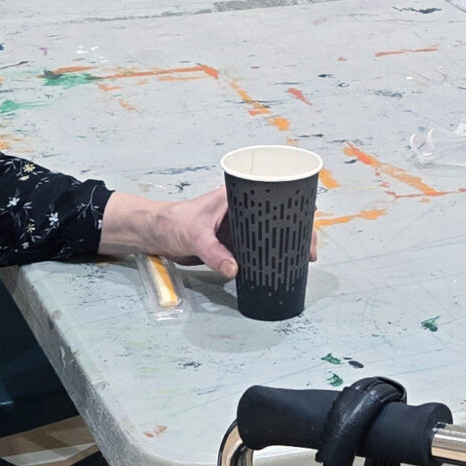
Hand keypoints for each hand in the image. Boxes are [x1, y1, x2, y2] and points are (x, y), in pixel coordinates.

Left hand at [145, 187, 319, 278]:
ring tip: (300, 261)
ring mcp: (240, 227)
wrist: (156, 234)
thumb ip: (214, 252)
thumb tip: (235, 269)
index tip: (307, 226)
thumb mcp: (195, 235)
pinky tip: (277, 268)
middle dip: (296, 233)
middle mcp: (243, 210)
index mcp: (238, 197)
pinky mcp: (233, 243)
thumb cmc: (173, 222)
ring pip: (269, 235)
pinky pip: (256, 250)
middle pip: (278, 218)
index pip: (274, 198)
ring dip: (283, 246)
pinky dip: (267, 258)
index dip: (295, 211)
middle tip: (309, 252)